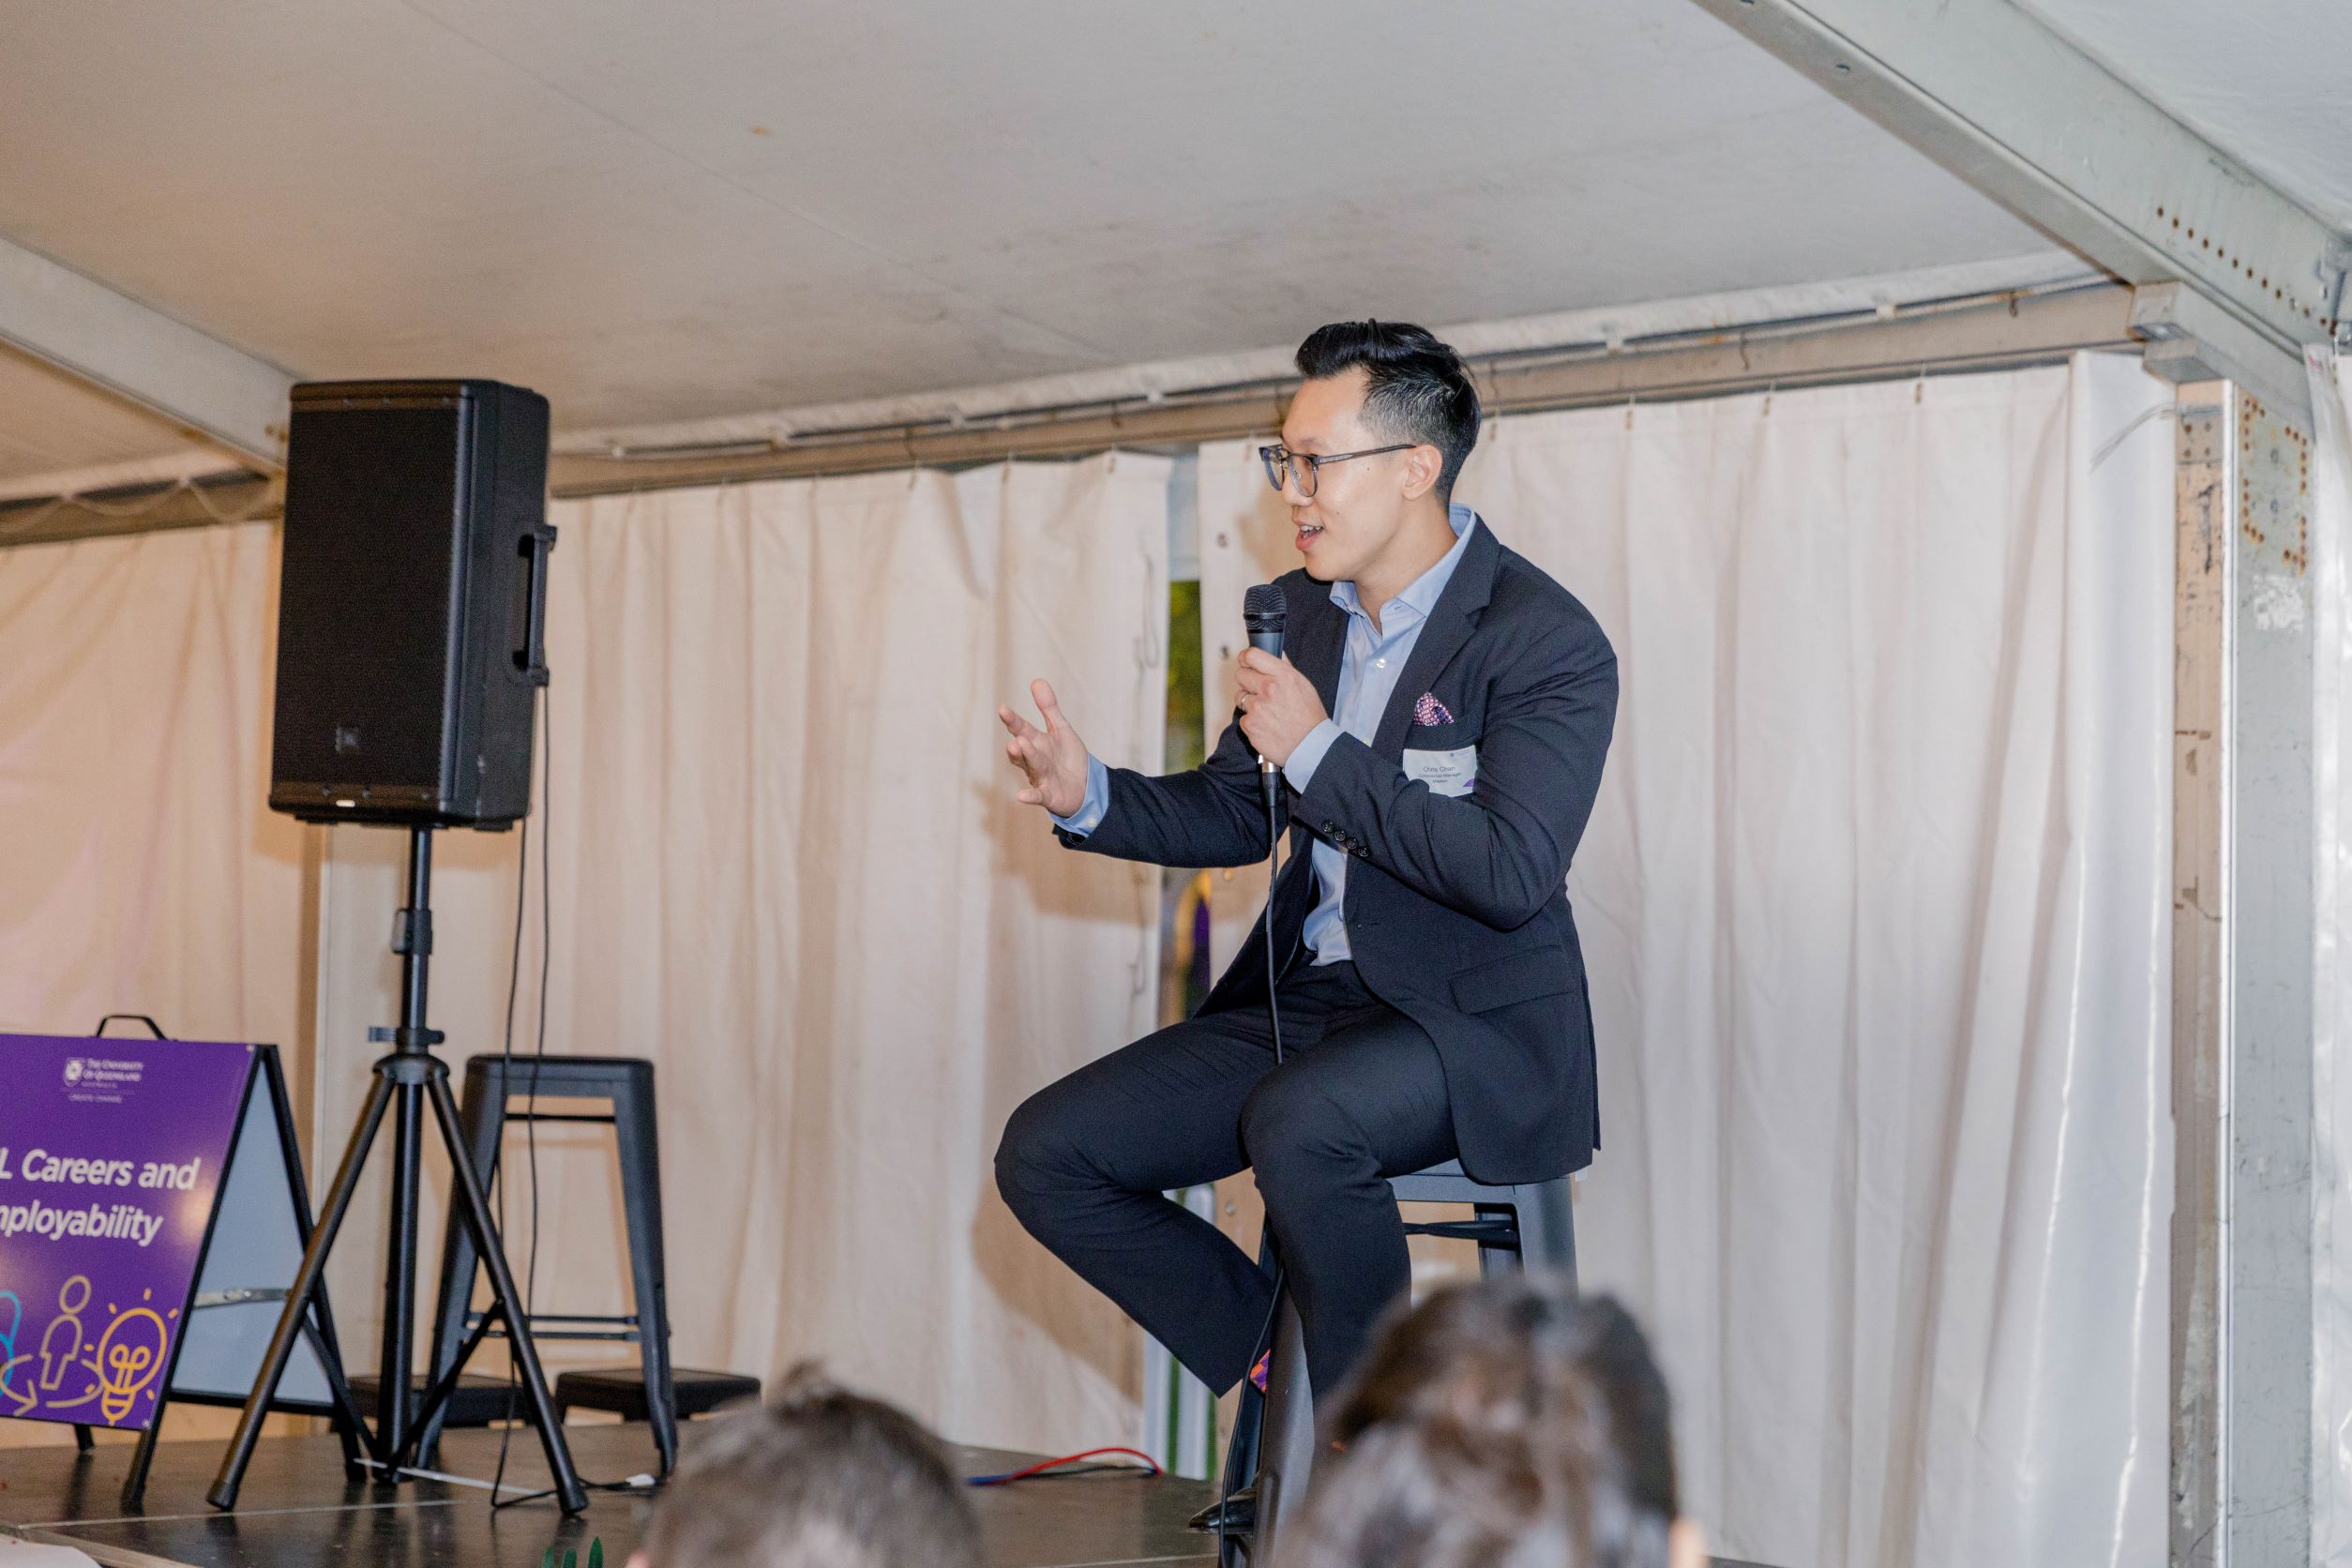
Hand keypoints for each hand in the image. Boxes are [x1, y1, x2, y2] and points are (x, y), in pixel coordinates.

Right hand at [999, 679, 1090, 816]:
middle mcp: (1034, 759)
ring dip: (1026, 757)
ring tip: (1019, 746)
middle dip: (1019, 742)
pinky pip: (1038, 796)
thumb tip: (1036, 680)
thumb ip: (1048, 708)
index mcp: (1036, 742)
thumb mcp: (1061, 729)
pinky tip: (1021, 796)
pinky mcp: (1048, 795)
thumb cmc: (1067, 757)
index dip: (1012, 720)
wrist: (1084, 786)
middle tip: (1016, 736)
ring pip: (1032, 767)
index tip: (1002, 709)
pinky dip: (1030, 796)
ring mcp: (1040, 777)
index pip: (1022, 729)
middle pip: (1023, 749)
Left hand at [1235, 648, 1327, 766]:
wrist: (1310, 746)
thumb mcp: (1303, 684)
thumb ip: (1284, 667)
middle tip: (1258, 690)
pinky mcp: (1249, 725)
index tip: (1246, 662)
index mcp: (1283, 675)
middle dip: (1247, 681)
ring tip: (1266, 711)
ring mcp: (1257, 707)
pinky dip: (1251, 722)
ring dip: (1248, 702)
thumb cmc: (1310, 717)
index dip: (1246, 658)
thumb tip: (1275, 652)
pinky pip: (1242, 718)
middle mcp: (1268, 689)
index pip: (1252, 655)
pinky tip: (1266, 724)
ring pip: (1240, 697)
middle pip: (1240, 674)